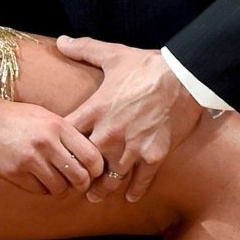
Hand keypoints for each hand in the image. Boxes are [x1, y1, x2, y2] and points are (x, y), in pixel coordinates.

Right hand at [0, 98, 104, 195]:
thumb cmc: (14, 117)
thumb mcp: (44, 116)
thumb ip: (65, 135)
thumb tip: (87, 158)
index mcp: (58, 125)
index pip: (92, 156)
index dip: (95, 169)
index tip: (90, 171)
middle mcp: (48, 142)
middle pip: (80, 177)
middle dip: (80, 184)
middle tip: (74, 181)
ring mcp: (31, 159)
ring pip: (60, 188)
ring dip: (58, 187)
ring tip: (51, 177)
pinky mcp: (16, 173)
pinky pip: (40, 191)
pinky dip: (41, 188)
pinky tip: (34, 177)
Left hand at [56, 37, 203, 203]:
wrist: (183, 78)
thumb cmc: (146, 66)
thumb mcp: (113, 54)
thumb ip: (84, 49)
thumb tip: (61, 42)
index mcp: (95, 110)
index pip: (67, 136)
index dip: (60, 145)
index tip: (56, 150)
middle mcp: (109, 134)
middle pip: (85, 164)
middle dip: (78, 173)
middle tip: (73, 181)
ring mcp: (132, 148)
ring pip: (110, 178)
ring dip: (102, 189)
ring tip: (95, 195)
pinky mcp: (153, 156)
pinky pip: (141, 181)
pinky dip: (135, 190)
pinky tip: (130, 197)